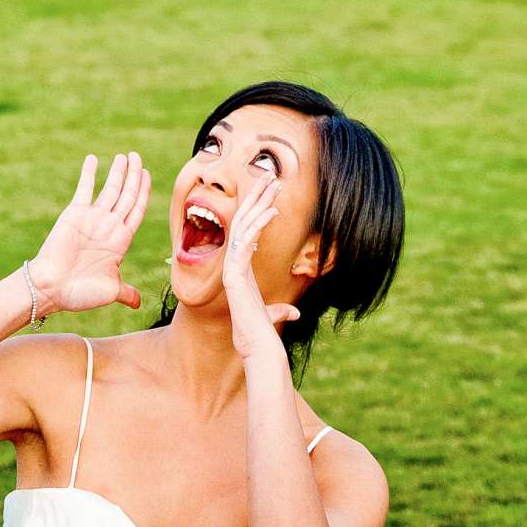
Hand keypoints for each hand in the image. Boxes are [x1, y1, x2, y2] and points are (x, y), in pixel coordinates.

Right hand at [26, 151, 150, 315]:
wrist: (50, 289)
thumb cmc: (79, 293)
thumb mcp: (109, 291)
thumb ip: (126, 291)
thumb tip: (138, 304)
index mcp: (121, 241)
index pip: (137, 210)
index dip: (144, 192)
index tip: (148, 174)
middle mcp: (109, 226)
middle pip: (127, 195)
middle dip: (134, 175)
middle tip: (137, 157)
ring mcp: (92, 218)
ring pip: (110, 189)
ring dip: (117, 172)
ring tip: (123, 155)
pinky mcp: (74, 213)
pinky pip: (84, 188)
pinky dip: (88, 173)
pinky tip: (92, 159)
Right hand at [221, 169, 301, 359]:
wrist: (258, 350)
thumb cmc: (261, 334)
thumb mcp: (275, 315)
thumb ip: (281, 310)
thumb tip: (294, 312)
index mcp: (240, 271)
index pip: (246, 233)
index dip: (257, 211)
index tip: (269, 193)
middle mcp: (233, 267)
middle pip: (242, 223)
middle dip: (256, 198)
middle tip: (270, 176)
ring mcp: (232, 270)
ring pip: (242, 228)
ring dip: (258, 204)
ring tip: (273, 184)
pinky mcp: (234, 276)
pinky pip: (245, 244)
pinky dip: (258, 226)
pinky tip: (272, 211)